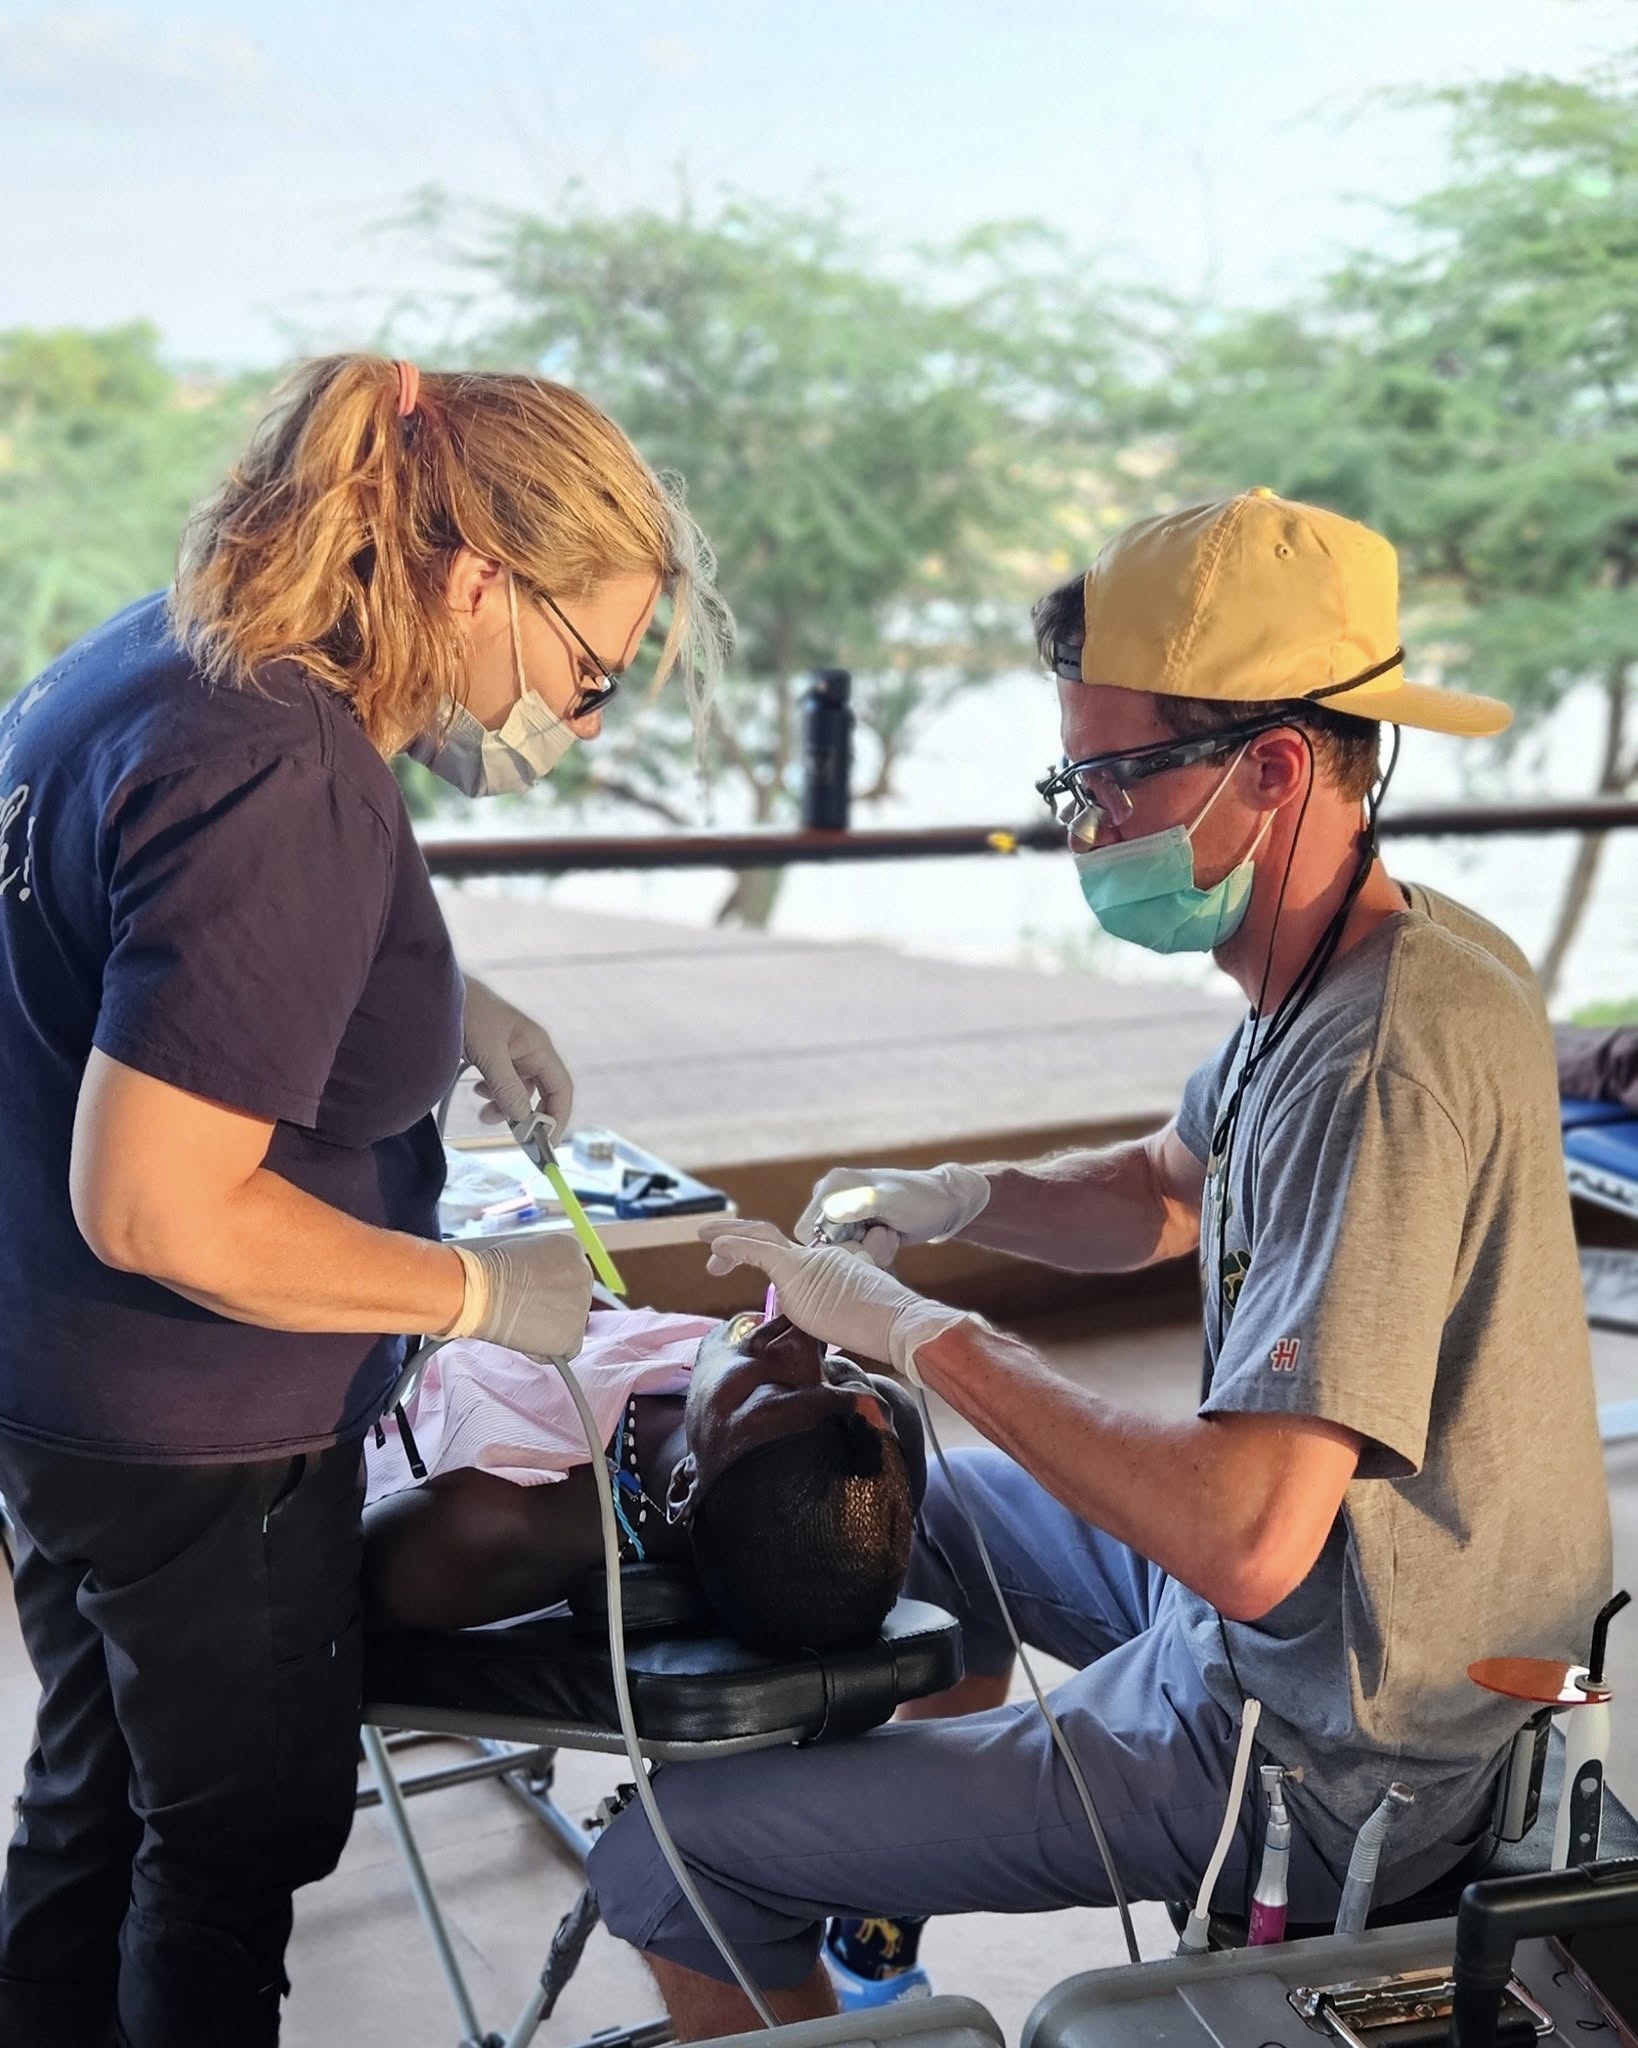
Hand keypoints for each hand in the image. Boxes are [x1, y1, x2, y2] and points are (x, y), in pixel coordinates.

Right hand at [454, 1232, 593, 1359]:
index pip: (569, 1275)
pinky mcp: (573, 1334)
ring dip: (549, 1328)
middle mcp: (584, 1273)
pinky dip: (548, 1350)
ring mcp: (582, 1304)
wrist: (482, 1293)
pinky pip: (567, 1350)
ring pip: (570, 1325)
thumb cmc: (489, 1273)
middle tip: (525, 1312)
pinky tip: (526, 1340)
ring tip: (521, 1324)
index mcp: (571, 1249)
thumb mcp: (521, 1253)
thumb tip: (539, 1286)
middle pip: (573, 1299)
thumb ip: (540, 1268)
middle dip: (552, 1308)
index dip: (547, 1289)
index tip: (531, 1294)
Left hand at [462, 975, 573, 1141]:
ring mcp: (511, 1051)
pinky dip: (493, 1093)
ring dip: (505, 1105)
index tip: (545, 1144)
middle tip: (508, 1134)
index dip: (557, 1117)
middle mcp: (529, 1049)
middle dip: (527, 1114)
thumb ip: (507, 1086)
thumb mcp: (488, 1053)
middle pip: (541, 1092)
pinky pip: (502, 1081)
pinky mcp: (493, 1052)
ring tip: (483, 1113)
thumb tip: (524, 1120)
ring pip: (519, 1089)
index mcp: (537, 1046)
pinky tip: (477, 1090)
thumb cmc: (467, 1013)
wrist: (434, 989)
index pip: (561, 1088)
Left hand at [700, 1219, 967, 1383]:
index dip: (760, 1253)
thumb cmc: (884, 1332)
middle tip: (712, 1243)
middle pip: (769, 1237)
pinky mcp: (798, 1271)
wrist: (900, 1324)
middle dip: (738, 1236)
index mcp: (828, 1266)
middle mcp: (817, 1257)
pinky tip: (715, 1247)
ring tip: (705, 1237)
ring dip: (729, 1236)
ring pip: (760, 1238)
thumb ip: (826, 1320)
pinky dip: (734, 1246)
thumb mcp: (847, 1323)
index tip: (737, 1262)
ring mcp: (808, 1262)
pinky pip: (757, 1251)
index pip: (787, 1256)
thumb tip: (815, 1336)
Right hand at [795, 1163, 990, 1249]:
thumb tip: (830, 1211)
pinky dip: (869, 1252)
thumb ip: (863, 1204)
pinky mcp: (855, 1225)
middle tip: (882, 1240)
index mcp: (831, 1186)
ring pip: (837, 1251)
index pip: (806, 1232)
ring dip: (864, 1252)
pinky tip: (889, 1240)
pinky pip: (850, 1251)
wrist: (947, 1204)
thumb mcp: (893, 1202)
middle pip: (821, 1244)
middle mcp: (831, 1197)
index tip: (862, 1244)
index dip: (831, 1247)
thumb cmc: (923, 1200)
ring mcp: (843, 1212)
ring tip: (888, 1239)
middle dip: (851, 1250)